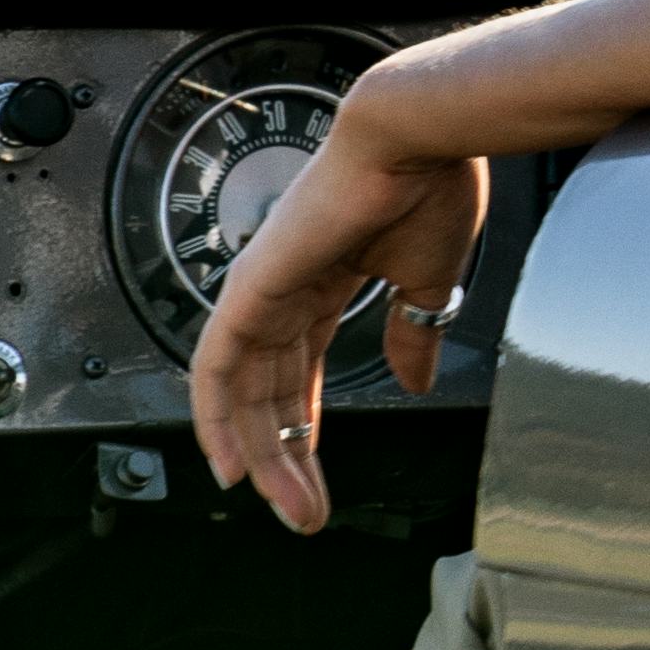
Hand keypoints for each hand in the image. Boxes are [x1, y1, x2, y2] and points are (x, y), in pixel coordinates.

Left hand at [190, 63, 482, 538]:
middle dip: (286, 460)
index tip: (314, 478)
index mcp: (325, 282)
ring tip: (286, 505)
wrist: (423, 138)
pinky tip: (230, 463)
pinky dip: (215, 418)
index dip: (302, 429)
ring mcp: (261, 290)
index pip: (299, 372)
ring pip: (243, 393)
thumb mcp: (429, 280)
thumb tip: (413, 380)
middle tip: (305, 512)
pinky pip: (217, 368)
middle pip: (270, 394)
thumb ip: (411, 332)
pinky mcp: (250, 290)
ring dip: (261, 455)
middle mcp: (283, 290)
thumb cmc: (433, 186)